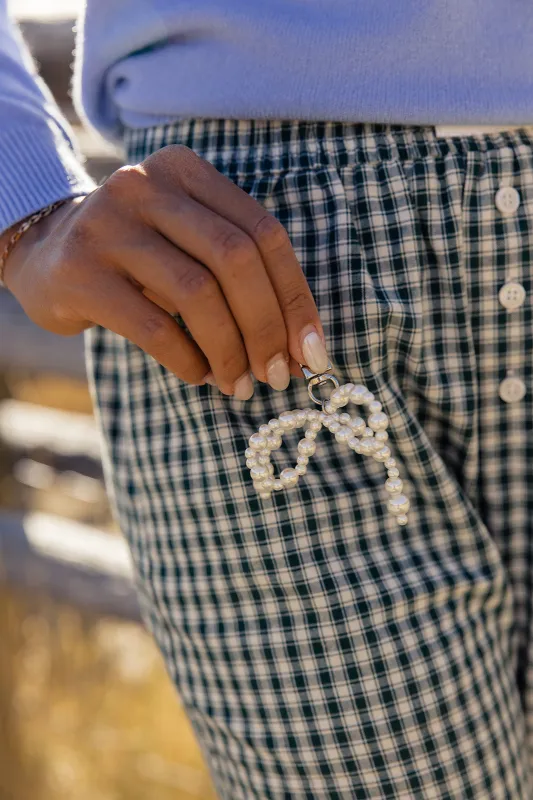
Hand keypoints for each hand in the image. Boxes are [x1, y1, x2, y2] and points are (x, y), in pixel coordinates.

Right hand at [1, 145, 328, 398]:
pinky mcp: (80, 271)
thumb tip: (300, 347)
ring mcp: (108, 225)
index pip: (264, 233)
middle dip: (267, 327)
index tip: (311, 350)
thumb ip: (239, 275)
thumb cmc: (137, 256)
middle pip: (236, 259)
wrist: (44, 251)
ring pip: (197, 293)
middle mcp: (147, 186)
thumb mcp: (187, 241)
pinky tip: (199, 375)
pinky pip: (152, 325)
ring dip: (230, 350)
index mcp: (187, 172)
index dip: (296, 297)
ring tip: (239, 384)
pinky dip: (187, 359)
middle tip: (277, 375)